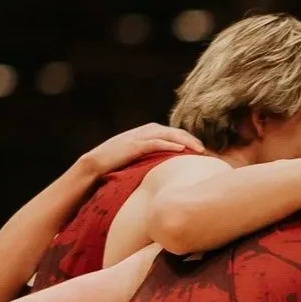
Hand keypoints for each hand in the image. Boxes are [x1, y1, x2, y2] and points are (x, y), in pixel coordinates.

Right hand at [82, 123, 204, 177]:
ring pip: (168, 134)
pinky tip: (181, 150)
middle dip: (191, 139)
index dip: (188, 139)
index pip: (173, 133)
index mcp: (147, 133)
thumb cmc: (116, 166)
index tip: (202, 150)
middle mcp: (144, 131)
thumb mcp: (139, 160)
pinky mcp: (133, 145)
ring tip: (199, 149)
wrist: (93, 166)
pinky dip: (169, 145)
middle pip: (174, 132)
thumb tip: (170, 170)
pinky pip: (155, 143)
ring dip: (185, 140)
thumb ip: (153, 158)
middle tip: (206, 150)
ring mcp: (138, 137)